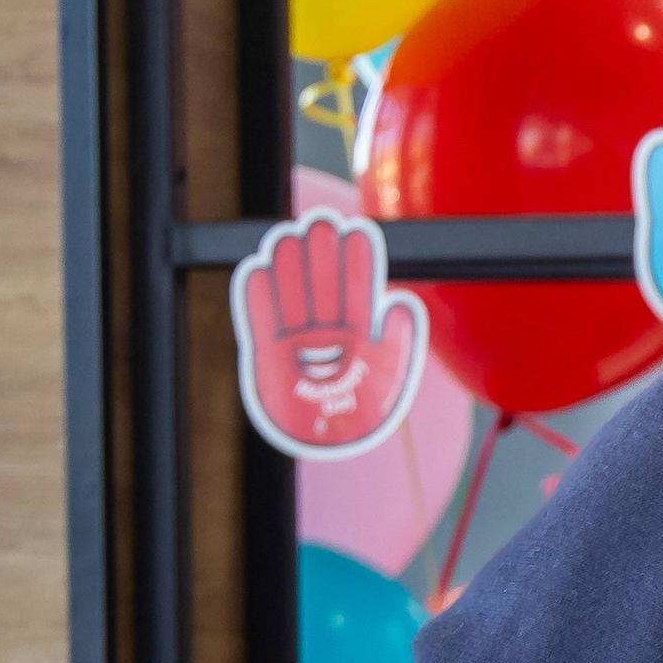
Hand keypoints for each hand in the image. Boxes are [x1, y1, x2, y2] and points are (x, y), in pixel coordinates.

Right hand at [231, 213, 430, 457]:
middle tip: (321, 221)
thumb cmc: (363, 411)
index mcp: (358, 330)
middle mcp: (325, 329)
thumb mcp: (390, 373)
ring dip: (289, 266)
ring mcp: (296, 339)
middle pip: (321, 284)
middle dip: (322, 254)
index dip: (356, 260)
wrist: (330, 441)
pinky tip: (257, 269)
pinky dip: (258, 298)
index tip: (356, 231)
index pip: (357, 287)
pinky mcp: (269, 354)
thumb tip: (405, 300)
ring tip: (287, 237)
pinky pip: (261, 321)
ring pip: (291, 295)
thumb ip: (400, 338)